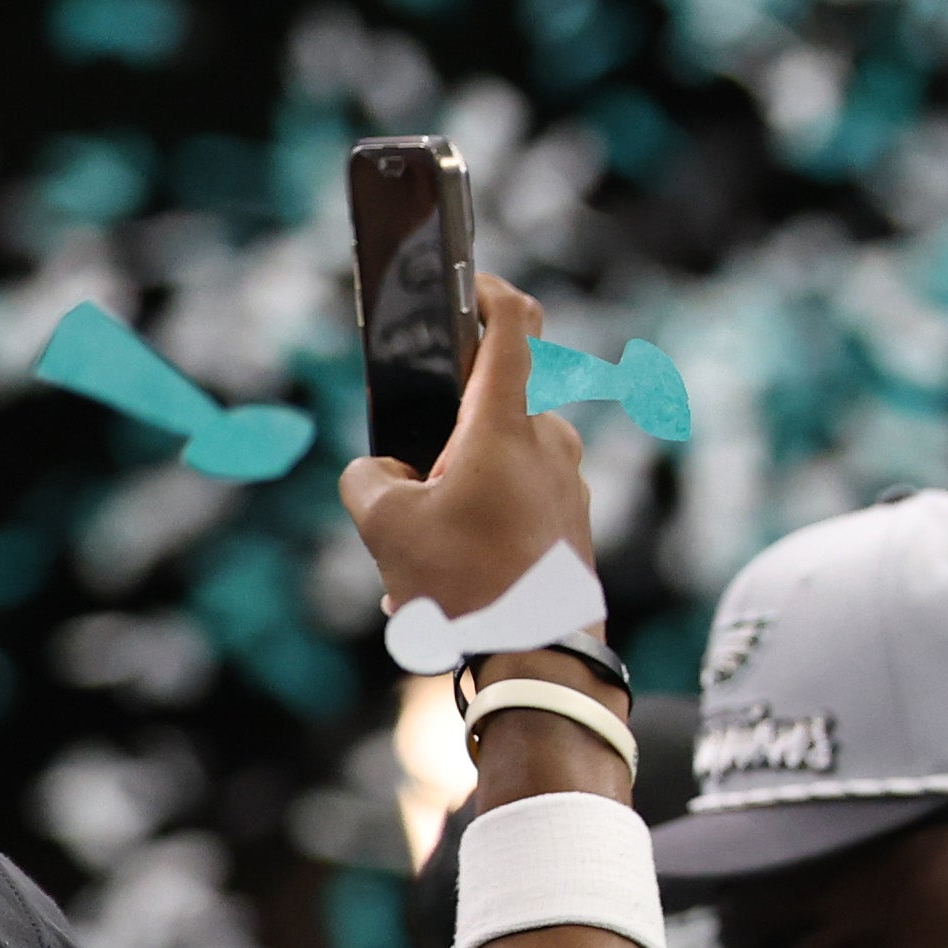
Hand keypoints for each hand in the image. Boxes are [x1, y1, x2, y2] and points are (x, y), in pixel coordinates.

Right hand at [342, 274, 598, 618]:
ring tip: (429, 554)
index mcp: (507, 424)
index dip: (488, 290)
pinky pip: (519, 506)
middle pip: (488, 409)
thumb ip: (370, 476)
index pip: (514, 325)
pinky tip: (457, 581)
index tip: (467, 283)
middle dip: (443, 438)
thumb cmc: (467, 588)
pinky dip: (483, 529)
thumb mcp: (384, 524)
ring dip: (459, 494)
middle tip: (412, 487)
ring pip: (499, 464)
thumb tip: (388, 472)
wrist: (541, 663)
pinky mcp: (576, 526)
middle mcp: (551, 444)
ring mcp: (571, 487)